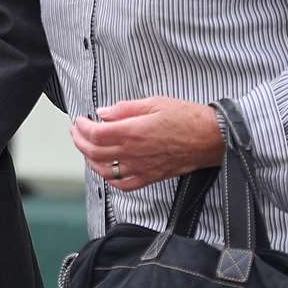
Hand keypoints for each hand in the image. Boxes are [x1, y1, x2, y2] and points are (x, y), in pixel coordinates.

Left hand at [70, 97, 223, 192]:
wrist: (211, 137)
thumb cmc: (186, 117)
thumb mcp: (154, 102)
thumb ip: (125, 108)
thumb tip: (103, 113)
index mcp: (132, 131)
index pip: (95, 134)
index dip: (82, 127)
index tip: (79, 120)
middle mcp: (133, 152)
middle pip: (94, 152)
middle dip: (79, 141)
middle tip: (75, 132)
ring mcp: (141, 167)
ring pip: (104, 170)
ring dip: (90, 159)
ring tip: (86, 149)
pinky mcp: (150, 177)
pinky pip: (124, 184)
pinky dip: (109, 179)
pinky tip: (106, 170)